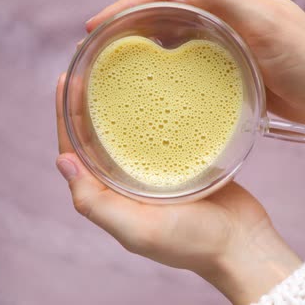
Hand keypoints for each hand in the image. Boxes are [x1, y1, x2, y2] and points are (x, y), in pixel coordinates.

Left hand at [55, 74, 300, 303]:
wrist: (242, 242)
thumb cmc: (192, 242)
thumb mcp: (139, 230)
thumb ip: (97, 202)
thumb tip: (62, 161)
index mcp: (110, 196)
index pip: (74, 151)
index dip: (65, 116)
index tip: (63, 79)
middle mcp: (126, 180)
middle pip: (96, 134)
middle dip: (86, 100)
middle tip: (87, 62)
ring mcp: (153, 168)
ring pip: (125, 128)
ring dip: (115, 100)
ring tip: (113, 67)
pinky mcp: (179, 159)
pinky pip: (157, 129)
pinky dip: (149, 107)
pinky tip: (153, 86)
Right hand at [85, 0, 304, 124]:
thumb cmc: (303, 56)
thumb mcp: (267, 22)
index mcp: (225, 0)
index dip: (128, 6)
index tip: (97, 27)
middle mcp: (221, 18)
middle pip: (163, 16)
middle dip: (127, 28)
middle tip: (96, 52)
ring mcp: (225, 45)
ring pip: (173, 42)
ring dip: (143, 52)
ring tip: (114, 72)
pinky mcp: (230, 70)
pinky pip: (190, 68)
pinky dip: (167, 75)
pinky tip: (153, 91)